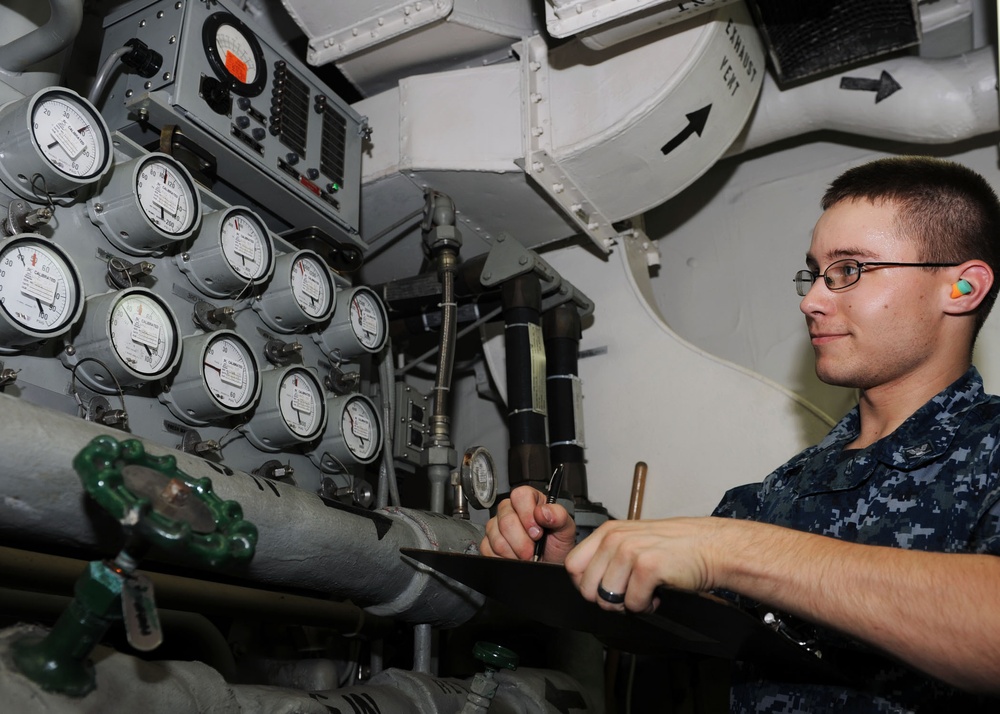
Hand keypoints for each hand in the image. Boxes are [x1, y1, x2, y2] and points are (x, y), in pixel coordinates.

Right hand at [480, 485, 575, 562]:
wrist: (550, 565)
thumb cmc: (556, 546)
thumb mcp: (565, 530)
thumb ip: (559, 515)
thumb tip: (543, 511)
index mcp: (530, 500)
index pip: (519, 496)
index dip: (527, 514)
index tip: (537, 532)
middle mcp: (510, 509)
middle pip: (506, 520)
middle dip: (522, 542)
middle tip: (533, 550)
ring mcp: (496, 526)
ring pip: (497, 538)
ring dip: (515, 552)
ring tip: (527, 555)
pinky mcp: (487, 542)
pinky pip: (489, 550)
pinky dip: (505, 559)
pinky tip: (515, 557)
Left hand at [564, 516, 736, 612]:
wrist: (710, 547)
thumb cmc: (674, 547)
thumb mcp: (633, 541)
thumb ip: (608, 556)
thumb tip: (586, 582)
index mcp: (607, 532)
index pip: (572, 566)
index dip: (585, 585)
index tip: (604, 590)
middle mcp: (615, 538)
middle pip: (586, 588)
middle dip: (607, 600)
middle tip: (629, 594)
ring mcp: (630, 551)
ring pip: (608, 599)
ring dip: (628, 604)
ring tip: (645, 592)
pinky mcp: (648, 567)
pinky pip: (633, 604)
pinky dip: (646, 606)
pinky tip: (657, 594)